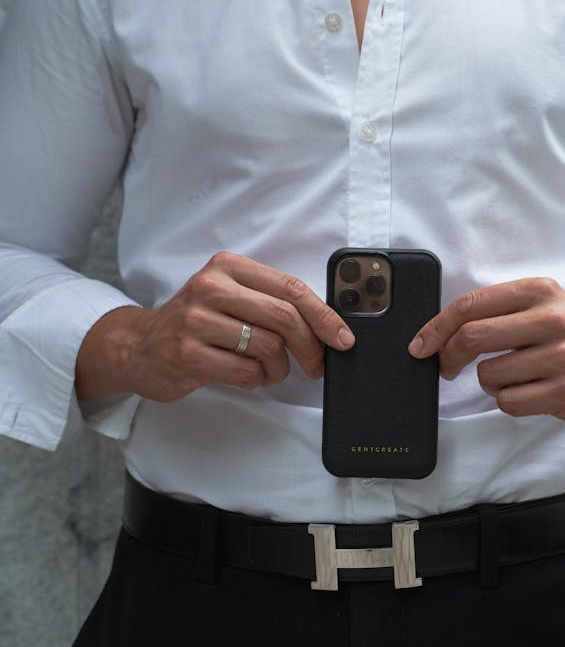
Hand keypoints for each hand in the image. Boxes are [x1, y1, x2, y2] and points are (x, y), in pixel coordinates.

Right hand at [75, 252, 354, 402]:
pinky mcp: (188, 355)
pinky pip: (246, 372)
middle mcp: (211, 287)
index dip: (324, 316)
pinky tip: (247, 375)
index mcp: (227, 267)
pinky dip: (257, 379)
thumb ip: (270, 299)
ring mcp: (197, 321)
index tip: (344, 338)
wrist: (138, 344)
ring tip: (271, 371)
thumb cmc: (196, 321)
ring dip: (280, 368)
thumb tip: (327, 324)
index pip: (290, 288)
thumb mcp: (229, 294)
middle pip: (284, 318)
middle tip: (316, 366)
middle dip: (311, 347)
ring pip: (268, 347)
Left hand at [408, 277, 564, 425]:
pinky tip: (531, 391)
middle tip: (446, 367)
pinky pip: (509, 402)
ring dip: (490, 382)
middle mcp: (550, 319)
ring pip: (489, 376)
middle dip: (448, 357)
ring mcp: (560, 357)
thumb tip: (441, 331)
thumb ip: (500, 310)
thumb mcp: (544, 303)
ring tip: (515, 375)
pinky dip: (510, 401)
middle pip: (472, 338)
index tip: (420, 345)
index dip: (436, 327)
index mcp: (537, 291)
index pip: (471, 305)